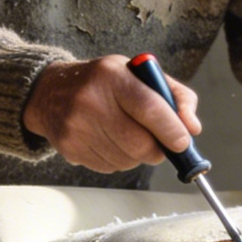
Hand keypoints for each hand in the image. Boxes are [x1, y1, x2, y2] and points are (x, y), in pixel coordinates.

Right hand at [22, 55, 200, 172]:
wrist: (49, 92)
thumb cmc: (103, 83)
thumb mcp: (138, 74)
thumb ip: (174, 95)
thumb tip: (192, 127)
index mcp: (112, 76)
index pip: (149, 108)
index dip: (172, 130)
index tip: (183, 142)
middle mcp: (90, 100)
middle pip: (139, 143)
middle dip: (158, 150)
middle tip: (161, 144)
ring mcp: (77, 127)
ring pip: (127, 160)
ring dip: (138, 156)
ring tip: (129, 135)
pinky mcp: (70, 149)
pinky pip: (110, 168)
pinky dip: (120, 160)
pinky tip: (110, 142)